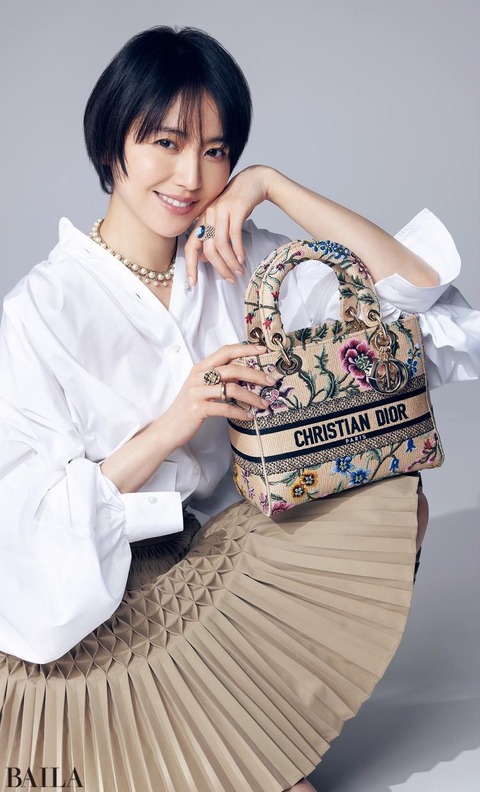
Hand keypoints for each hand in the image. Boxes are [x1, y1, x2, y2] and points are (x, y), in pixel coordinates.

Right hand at [159, 343, 274, 449]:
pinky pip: (225, 408)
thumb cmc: (188, 408)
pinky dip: (240, 412)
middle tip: (271, 381)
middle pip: (233, 369)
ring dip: (252, 397)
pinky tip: (249, 416)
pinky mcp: (198, 408)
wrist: (168, 428)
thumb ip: (218, 378)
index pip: (225, 351)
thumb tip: (246, 374)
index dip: (245, 349)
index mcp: (200, 368)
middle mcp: (198, 376)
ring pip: (232, 389)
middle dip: (256, 374)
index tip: (262, 350)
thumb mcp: (201, 388)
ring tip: (264, 404)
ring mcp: (197, 392)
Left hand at [184, 165, 270, 286]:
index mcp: (202, 219)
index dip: (190, 266)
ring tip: (239, 272)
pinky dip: (238, 250)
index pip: (190, 246)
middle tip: (230, 279)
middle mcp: (208, 214)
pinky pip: (234, 234)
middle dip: (219, 268)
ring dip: (230, 262)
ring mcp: (221, 210)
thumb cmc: (238, 203)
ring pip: (221, 244)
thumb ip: (213, 238)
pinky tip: (242, 259)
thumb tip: (205, 259)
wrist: (254, 180)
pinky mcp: (236, 208)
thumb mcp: (222, 220)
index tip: (193, 283)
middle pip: (208, 249)